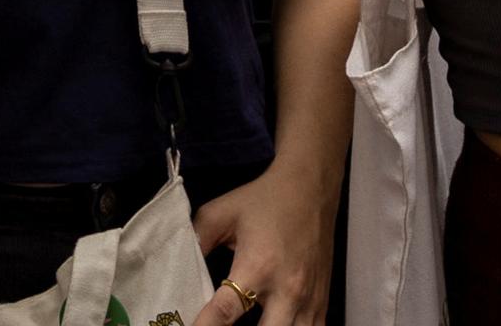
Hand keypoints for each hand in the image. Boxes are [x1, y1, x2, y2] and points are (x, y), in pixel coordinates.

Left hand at [189, 163, 330, 325]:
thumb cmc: (263, 201)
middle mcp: (286, 290)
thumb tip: (177, 268)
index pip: (225, 311)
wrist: (312, 189)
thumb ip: (196, 241)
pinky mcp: (323, 303)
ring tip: (250, 324)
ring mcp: (309, 301)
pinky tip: (275, 323)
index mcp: (256, 267)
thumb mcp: (220, 213)